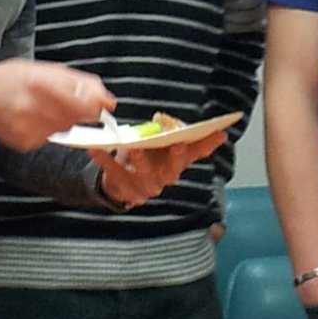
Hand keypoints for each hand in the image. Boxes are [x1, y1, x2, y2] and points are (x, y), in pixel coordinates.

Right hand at [0, 59, 112, 150]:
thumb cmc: (16, 78)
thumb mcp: (48, 70)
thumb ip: (82, 84)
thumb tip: (109, 102)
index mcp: (41, 82)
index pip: (84, 104)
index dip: (94, 107)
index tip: (97, 106)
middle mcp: (33, 107)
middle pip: (75, 119)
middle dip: (75, 112)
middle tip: (59, 103)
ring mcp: (27, 127)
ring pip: (63, 130)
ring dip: (60, 122)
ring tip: (41, 109)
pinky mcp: (24, 143)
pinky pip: (48, 139)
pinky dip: (45, 131)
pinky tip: (31, 120)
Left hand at [97, 129, 221, 206]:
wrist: (123, 181)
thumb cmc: (148, 157)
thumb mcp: (166, 146)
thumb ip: (182, 137)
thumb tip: (214, 130)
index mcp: (176, 164)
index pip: (197, 154)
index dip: (208, 145)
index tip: (220, 134)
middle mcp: (164, 177)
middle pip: (173, 170)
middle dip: (175, 157)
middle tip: (176, 143)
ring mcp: (145, 186)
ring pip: (145, 174)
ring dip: (141, 159)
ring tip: (134, 146)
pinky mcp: (124, 188)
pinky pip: (115, 172)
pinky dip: (106, 160)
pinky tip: (97, 148)